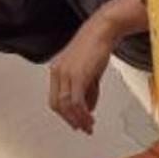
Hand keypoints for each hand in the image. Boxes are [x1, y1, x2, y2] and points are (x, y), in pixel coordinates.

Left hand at [48, 19, 114, 133]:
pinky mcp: (77, 75)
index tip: (74, 121)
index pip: (55, 98)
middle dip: (70, 119)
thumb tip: (88, 109)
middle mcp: (58, 72)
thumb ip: (88, 91)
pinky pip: (76, 101)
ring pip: (66, 105)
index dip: (64, 113)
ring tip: (88, 126)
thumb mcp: (90, 72)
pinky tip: (90, 118)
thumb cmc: (97, 46)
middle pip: (57, 104)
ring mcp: (65, 73)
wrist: (103, 30)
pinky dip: (83, 113)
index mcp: (57, 70)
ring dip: (78, 119)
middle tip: (82, 128)